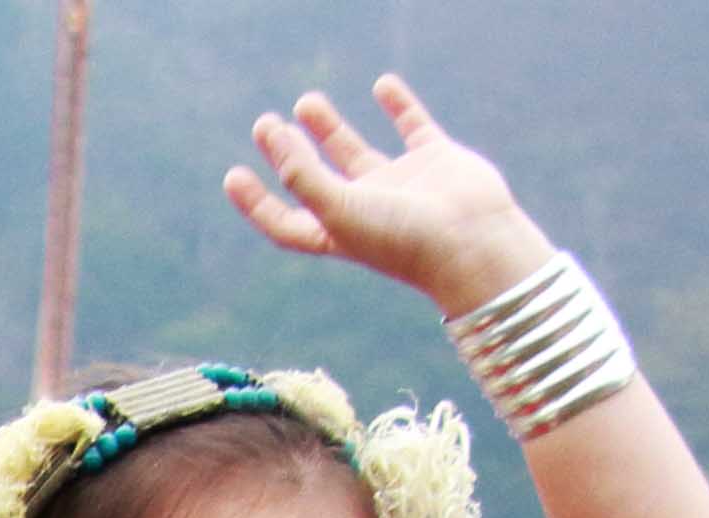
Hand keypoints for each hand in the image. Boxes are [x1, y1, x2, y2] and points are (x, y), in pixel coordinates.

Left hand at [223, 75, 550, 313]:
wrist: (474, 241)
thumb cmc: (402, 238)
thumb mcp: (341, 212)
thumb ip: (306, 180)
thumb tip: (279, 147)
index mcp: (337, 233)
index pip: (287, 221)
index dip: (257, 203)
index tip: (234, 174)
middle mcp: (365, 210)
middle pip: (315, 179)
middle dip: (288, 153)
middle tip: (265, 123)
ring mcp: (401, 185)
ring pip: (355, 152)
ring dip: (329, 128)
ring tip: (305, 101)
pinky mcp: (435, 161)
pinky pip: (413, 127)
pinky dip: (399, 105)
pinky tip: (382, 85)